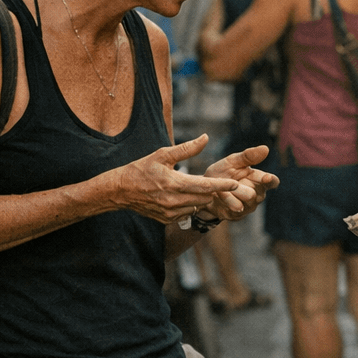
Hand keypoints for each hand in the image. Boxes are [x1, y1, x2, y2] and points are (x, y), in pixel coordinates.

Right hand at [110, 135, 242, 223]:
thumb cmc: (142, 168)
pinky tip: (183, 197)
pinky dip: (190, 205)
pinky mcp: (166, 220)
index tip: (236, 183)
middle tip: (214, 183)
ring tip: (195, 188)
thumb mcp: (163, 154)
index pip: (205, 186)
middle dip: (212, 191)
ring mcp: (170, 213)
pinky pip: (187, 213)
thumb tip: (205, 138)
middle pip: (205, 198)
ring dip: (201, 198)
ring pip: (197, 206)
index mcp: (174, 183)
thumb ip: (186, 148)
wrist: (121, 190)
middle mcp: (174, 201)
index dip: (222, 185)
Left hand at [200, 143, 279, 220]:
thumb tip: (266, 148)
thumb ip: (247, 156)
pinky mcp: (238, 215)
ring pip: (247, 199)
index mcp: (258, 180)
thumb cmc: (220, 174)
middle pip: (256, 192)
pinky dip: (225, 199)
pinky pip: (235, 208)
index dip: (271, 180)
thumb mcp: (231, 162)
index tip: (267, 178)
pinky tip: (218, 195)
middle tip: (230, 180)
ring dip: (231, 192)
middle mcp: (257, 195)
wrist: (202, 190)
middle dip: (241, 185)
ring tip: (221, 188)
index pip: (272, 182)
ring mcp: (248, 206)